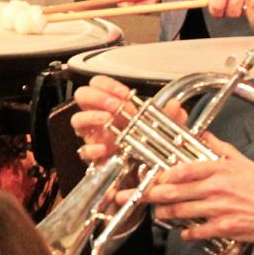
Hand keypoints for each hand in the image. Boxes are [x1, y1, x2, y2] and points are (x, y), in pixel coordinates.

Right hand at [70, 75, 184, 166]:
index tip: (125, 94)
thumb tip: (175, 105)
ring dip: (91, 116)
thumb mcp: (158, 126)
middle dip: (97, 96)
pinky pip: (83, 150)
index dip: (108, 85)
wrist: (137, 170)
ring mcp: (91, 135)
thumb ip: (168, 115)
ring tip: (107, 120)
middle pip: (82, 95)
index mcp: (109, 105)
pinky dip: (91, 148)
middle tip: (115, 105)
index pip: (98, 84)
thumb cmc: (141, 141)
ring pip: (77, 120)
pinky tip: (104, 148)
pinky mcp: (92, 155)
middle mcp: (96, 116)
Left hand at [144, 133, 253, 254]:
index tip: (151, 178)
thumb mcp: (244, 162)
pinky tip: (184, 232)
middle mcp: (217, 188)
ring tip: (159, 213)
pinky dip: (186, 233)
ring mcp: (220, 208)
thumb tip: (205, 135)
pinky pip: (196, 231)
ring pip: (180, 211)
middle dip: (151, 195)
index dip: (162, 175)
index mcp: (220, 169)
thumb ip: (220, 148)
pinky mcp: (224, 227)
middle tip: (139, 196)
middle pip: (174, 191)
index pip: (182, 170)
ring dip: (165, 214)